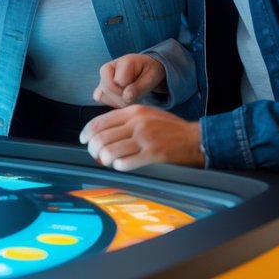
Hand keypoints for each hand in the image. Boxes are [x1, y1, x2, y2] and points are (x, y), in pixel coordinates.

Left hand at [79, 105, 203, 170]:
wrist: (195, 138)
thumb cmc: (170, 128)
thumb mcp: (147, 114)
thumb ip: (126, 120)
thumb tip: (103, 133)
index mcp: (134, 111)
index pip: (100, 121)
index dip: (87, 133)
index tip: (83, 140)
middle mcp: (137, 123)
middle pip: (101, 138)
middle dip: (94, 150)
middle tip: (96, 156)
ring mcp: (145, 138)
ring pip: (109, 151)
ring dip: (105, 160)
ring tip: (109, 162)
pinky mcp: (152, 154)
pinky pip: (125, 163)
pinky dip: (119, 166)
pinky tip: (123, 165)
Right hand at [94, 54, 166, 107]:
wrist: (144, 68)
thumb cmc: (148, 71)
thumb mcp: (151, 78)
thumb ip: (139, 87)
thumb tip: (126, 97)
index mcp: (124, 62)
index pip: (119, 83)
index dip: (130, 92)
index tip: (140, 90)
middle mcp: (109, 67)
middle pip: (108, 89)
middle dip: (123, 99)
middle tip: (136, 97)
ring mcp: (102, 77)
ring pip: (103, 96)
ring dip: (118, 102)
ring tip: (130, 97)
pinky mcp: (100, 85)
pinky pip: (100, 98)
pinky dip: (112, 103)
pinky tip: (122, 99)